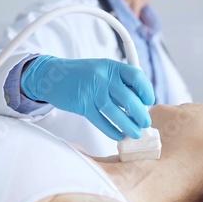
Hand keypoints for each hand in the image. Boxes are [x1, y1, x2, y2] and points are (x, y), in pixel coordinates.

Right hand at [21, 55, 154, 140]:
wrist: (53, 75)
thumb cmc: (83, 76)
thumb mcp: (103, 71)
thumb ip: (120, 82)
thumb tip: (141, 103)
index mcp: (112, 66)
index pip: (136, 76)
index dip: (146, 90)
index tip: (149, 102)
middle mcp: (103, 76)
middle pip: (128, 97)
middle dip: (140, 114)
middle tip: (145, 123)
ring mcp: (91, 89)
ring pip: (114, 111)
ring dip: (127, 125)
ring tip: (135, 133)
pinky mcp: (81, 103)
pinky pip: (100, 120)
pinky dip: (111, 130)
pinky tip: (118, 135)